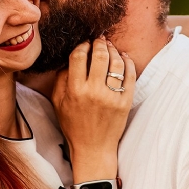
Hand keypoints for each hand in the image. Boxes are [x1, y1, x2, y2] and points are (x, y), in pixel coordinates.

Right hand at [51, 37, 134, 180]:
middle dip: (99, 43)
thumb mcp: (58, 103)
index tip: (84, 44)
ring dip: (114, 50)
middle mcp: (94, 92)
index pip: (79, 57)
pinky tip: (123, 57)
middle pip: (100, 56)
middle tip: (99, 40)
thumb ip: (61, 79)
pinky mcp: (126, 102)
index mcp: (75, 91)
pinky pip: (130, 75)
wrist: (93, 148)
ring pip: (117, 63)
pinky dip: (128, 62)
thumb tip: (70, 59)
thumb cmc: (73, 125)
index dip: (82, 45)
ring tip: (111, 47)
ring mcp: (112, 97)